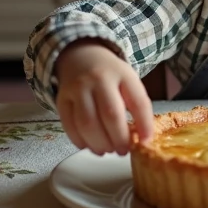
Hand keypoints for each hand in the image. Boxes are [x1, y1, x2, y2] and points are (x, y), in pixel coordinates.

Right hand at [54, 41, 153, 155]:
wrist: (81, 57)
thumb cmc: (110, 76)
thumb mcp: (128, 81)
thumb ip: (136, 105)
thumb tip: (142, 139)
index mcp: (123, 74)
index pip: (138, 101)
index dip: (144, 124)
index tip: (146, 141)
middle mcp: (99, 79)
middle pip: (111, 114)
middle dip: (119, 139)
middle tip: (123, 150)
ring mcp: (78, 88)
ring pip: (87, 123)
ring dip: (99, 143)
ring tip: (107, 150)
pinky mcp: (62, 99)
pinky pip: (69, 125)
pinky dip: (79, 140)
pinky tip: (89, 145)